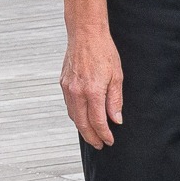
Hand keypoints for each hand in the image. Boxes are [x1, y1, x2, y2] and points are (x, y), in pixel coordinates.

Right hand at [62, 22, 123, 148]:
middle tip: (99, 145)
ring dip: (82, 128)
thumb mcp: (116, 76)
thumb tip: (115, 120)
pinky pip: (69, 106)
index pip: (98, 121)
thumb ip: (115, 100)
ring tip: (92, 135)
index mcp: (93, 91)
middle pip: (82, 124)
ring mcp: (68, 88)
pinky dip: (76, 116)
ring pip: (74, 116)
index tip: (109, 141)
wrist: (85, 35)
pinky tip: (83, 118)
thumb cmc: (104, 52)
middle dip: (91, 137)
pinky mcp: (63, 84)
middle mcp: (77, 92)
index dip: (104, 134)